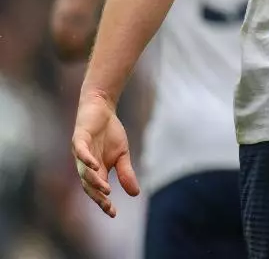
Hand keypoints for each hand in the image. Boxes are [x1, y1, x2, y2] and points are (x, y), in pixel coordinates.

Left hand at [72, 91, 139, 217]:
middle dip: (97, 196)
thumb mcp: (122, 155)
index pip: (97, 190)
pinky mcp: (79, 139)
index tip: (113, 213)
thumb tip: (135, 194)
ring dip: (94, 181)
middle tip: (107, 205)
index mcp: (96, 170)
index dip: (103, 202)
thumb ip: (125, 173)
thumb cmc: (110, 133)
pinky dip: (86, 160)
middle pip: (88, 185)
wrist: (102, 109)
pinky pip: (81, 152)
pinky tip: (95, 166)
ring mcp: (81, 153)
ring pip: (84, 172)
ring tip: (106, 189)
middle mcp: (85, 165)